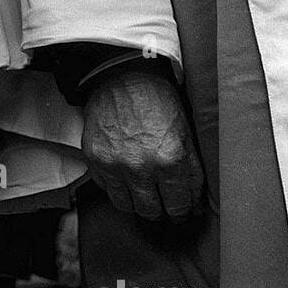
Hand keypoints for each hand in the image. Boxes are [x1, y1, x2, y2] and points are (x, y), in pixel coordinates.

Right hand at [81, 67, 204, 221]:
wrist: (122, 76)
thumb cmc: (157, 100)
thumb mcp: (185, 133)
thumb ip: (191, 171)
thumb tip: (193, 203)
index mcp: (169, 160)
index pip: (178, 207)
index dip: (183, 212)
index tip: (181, 211)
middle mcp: (140, 167)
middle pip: (150, 211)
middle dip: (160, 209)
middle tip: (162, 201)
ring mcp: (113, 163)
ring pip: (125, 206)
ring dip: (136, 202)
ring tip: (142, 192)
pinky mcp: (94, 158)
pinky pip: (105, 188)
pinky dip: (115, 186)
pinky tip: (124, 175)